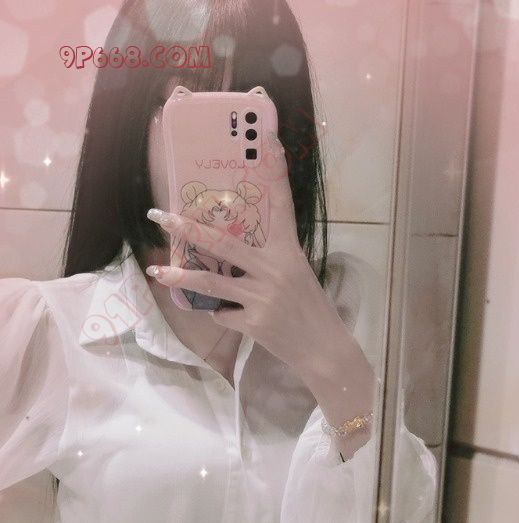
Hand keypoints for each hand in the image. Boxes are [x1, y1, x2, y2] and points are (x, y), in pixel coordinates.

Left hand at [145, 132, 355, 380]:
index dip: (274, 170)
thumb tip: (229, 254)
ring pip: (210, 281)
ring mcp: (261, 296)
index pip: (281, 203)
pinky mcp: (253, 322)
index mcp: (288, 251)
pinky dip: (222, 315)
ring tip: (157, 272)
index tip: (267, 138)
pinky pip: (222, 314)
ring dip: (180, 277)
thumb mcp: (297, 275)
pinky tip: (233, 318)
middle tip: (158, 214)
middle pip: (221, 242)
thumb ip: (268, 261)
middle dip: (185, 228)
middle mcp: (274, 268)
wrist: (324, 351)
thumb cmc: (310, 310)